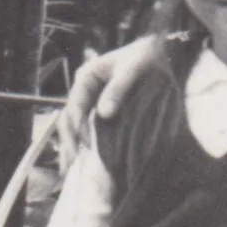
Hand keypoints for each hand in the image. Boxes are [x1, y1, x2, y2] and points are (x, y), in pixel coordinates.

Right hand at [58, 33, 159, 167]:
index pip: (75, 108)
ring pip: (75, 128)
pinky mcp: (102, 112)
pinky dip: (86, 146)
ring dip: (73, 148)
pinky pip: (88, 131)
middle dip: (69, 144)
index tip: (86, 147)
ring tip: (70, 172)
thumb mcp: (133, 70)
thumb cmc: (145, 59)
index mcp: (87, 78)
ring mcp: (91, 102)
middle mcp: (85, 92)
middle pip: (69, 120)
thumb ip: (118, 90)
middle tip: (70, 168)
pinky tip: (84, 164)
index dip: (78, 129)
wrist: (157, 55)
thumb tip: (104, 114)